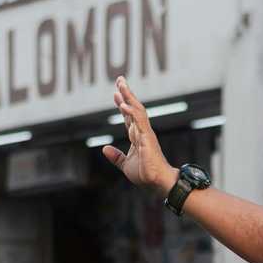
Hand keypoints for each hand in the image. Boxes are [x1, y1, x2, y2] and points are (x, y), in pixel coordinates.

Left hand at [102, 76, 176, 194]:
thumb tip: (105, 149)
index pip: (129, 116)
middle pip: (133, 108)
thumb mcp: (125, 164)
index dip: (122, 104)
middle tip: (119, 79)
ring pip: (137, 110)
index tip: (116, 93)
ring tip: (121, 85)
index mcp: (138, 137)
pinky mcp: (147, 138)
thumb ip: (116, 157)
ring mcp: (145, 133)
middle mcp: (142, 132)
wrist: (157, 183)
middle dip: (126, 93)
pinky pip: (139, 121)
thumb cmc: (146, 174)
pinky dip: (131, 112)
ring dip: (129, 96)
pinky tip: (123, 103)